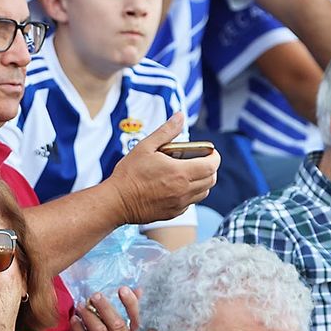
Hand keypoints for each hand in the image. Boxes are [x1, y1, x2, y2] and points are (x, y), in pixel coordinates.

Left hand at [70, 288, 140, 330]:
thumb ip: (131, 312)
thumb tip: (138, 290)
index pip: (135, 318)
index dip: (130, 303)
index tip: (123, 289)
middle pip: (116, 324)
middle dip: (105, 308)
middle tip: (95, 295)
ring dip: (89, 316)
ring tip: (81, 305)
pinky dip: (78, 330)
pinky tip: (74, 319)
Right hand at [105, 113, 219, 224]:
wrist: (116, 201)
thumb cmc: (129, 174)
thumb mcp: (146, 146)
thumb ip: (166, 131)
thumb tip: (179, 117)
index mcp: (180, 172)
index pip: (212, 165)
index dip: (214, 156)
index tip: (209, 151)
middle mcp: (183, 190)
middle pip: (211, 180)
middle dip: (210, 168)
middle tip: (199, 160)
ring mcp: (179, 204)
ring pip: (203, 193)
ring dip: (202, 182)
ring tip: (188, 173)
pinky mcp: (173, 213)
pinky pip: (190, 203)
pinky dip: (189, 194)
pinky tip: (176, 187)